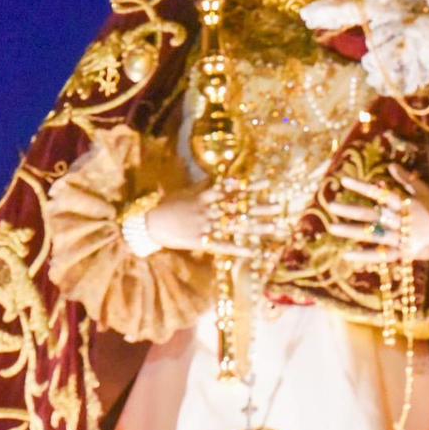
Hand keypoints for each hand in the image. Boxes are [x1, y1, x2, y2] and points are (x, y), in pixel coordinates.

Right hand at [145, 182, 285, 256]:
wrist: (150, 223)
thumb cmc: (169, 204)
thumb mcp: (186, 191)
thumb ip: (204, 185)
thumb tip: (218, 177)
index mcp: (205, 195)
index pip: (232, 189)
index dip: (250, 186)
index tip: (268, 183)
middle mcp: (208, 209)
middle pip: (238, 208)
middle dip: (259, 207)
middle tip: (278, 206)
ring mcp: (206, 226)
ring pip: (235, 226)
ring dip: (255, 227)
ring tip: (273, 227)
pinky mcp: (201, 241)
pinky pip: (222, 245)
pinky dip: (238, 249)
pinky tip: (253, 252)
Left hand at [327, 166, 428, 263]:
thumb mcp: (427, 192)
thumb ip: (408, 180)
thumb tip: (390, 166)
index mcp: (407, 204)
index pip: (380, 193)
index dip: (361, 187)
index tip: (343, 181)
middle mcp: (402, 221)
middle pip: (372, 215)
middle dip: (351, 210)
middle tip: (331, 206)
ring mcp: (402, 239)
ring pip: (373, 235)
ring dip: (352, 231)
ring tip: (332, 228)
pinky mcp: (404, 254)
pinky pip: (381, 256)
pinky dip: (364, 256)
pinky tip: (346, 254)